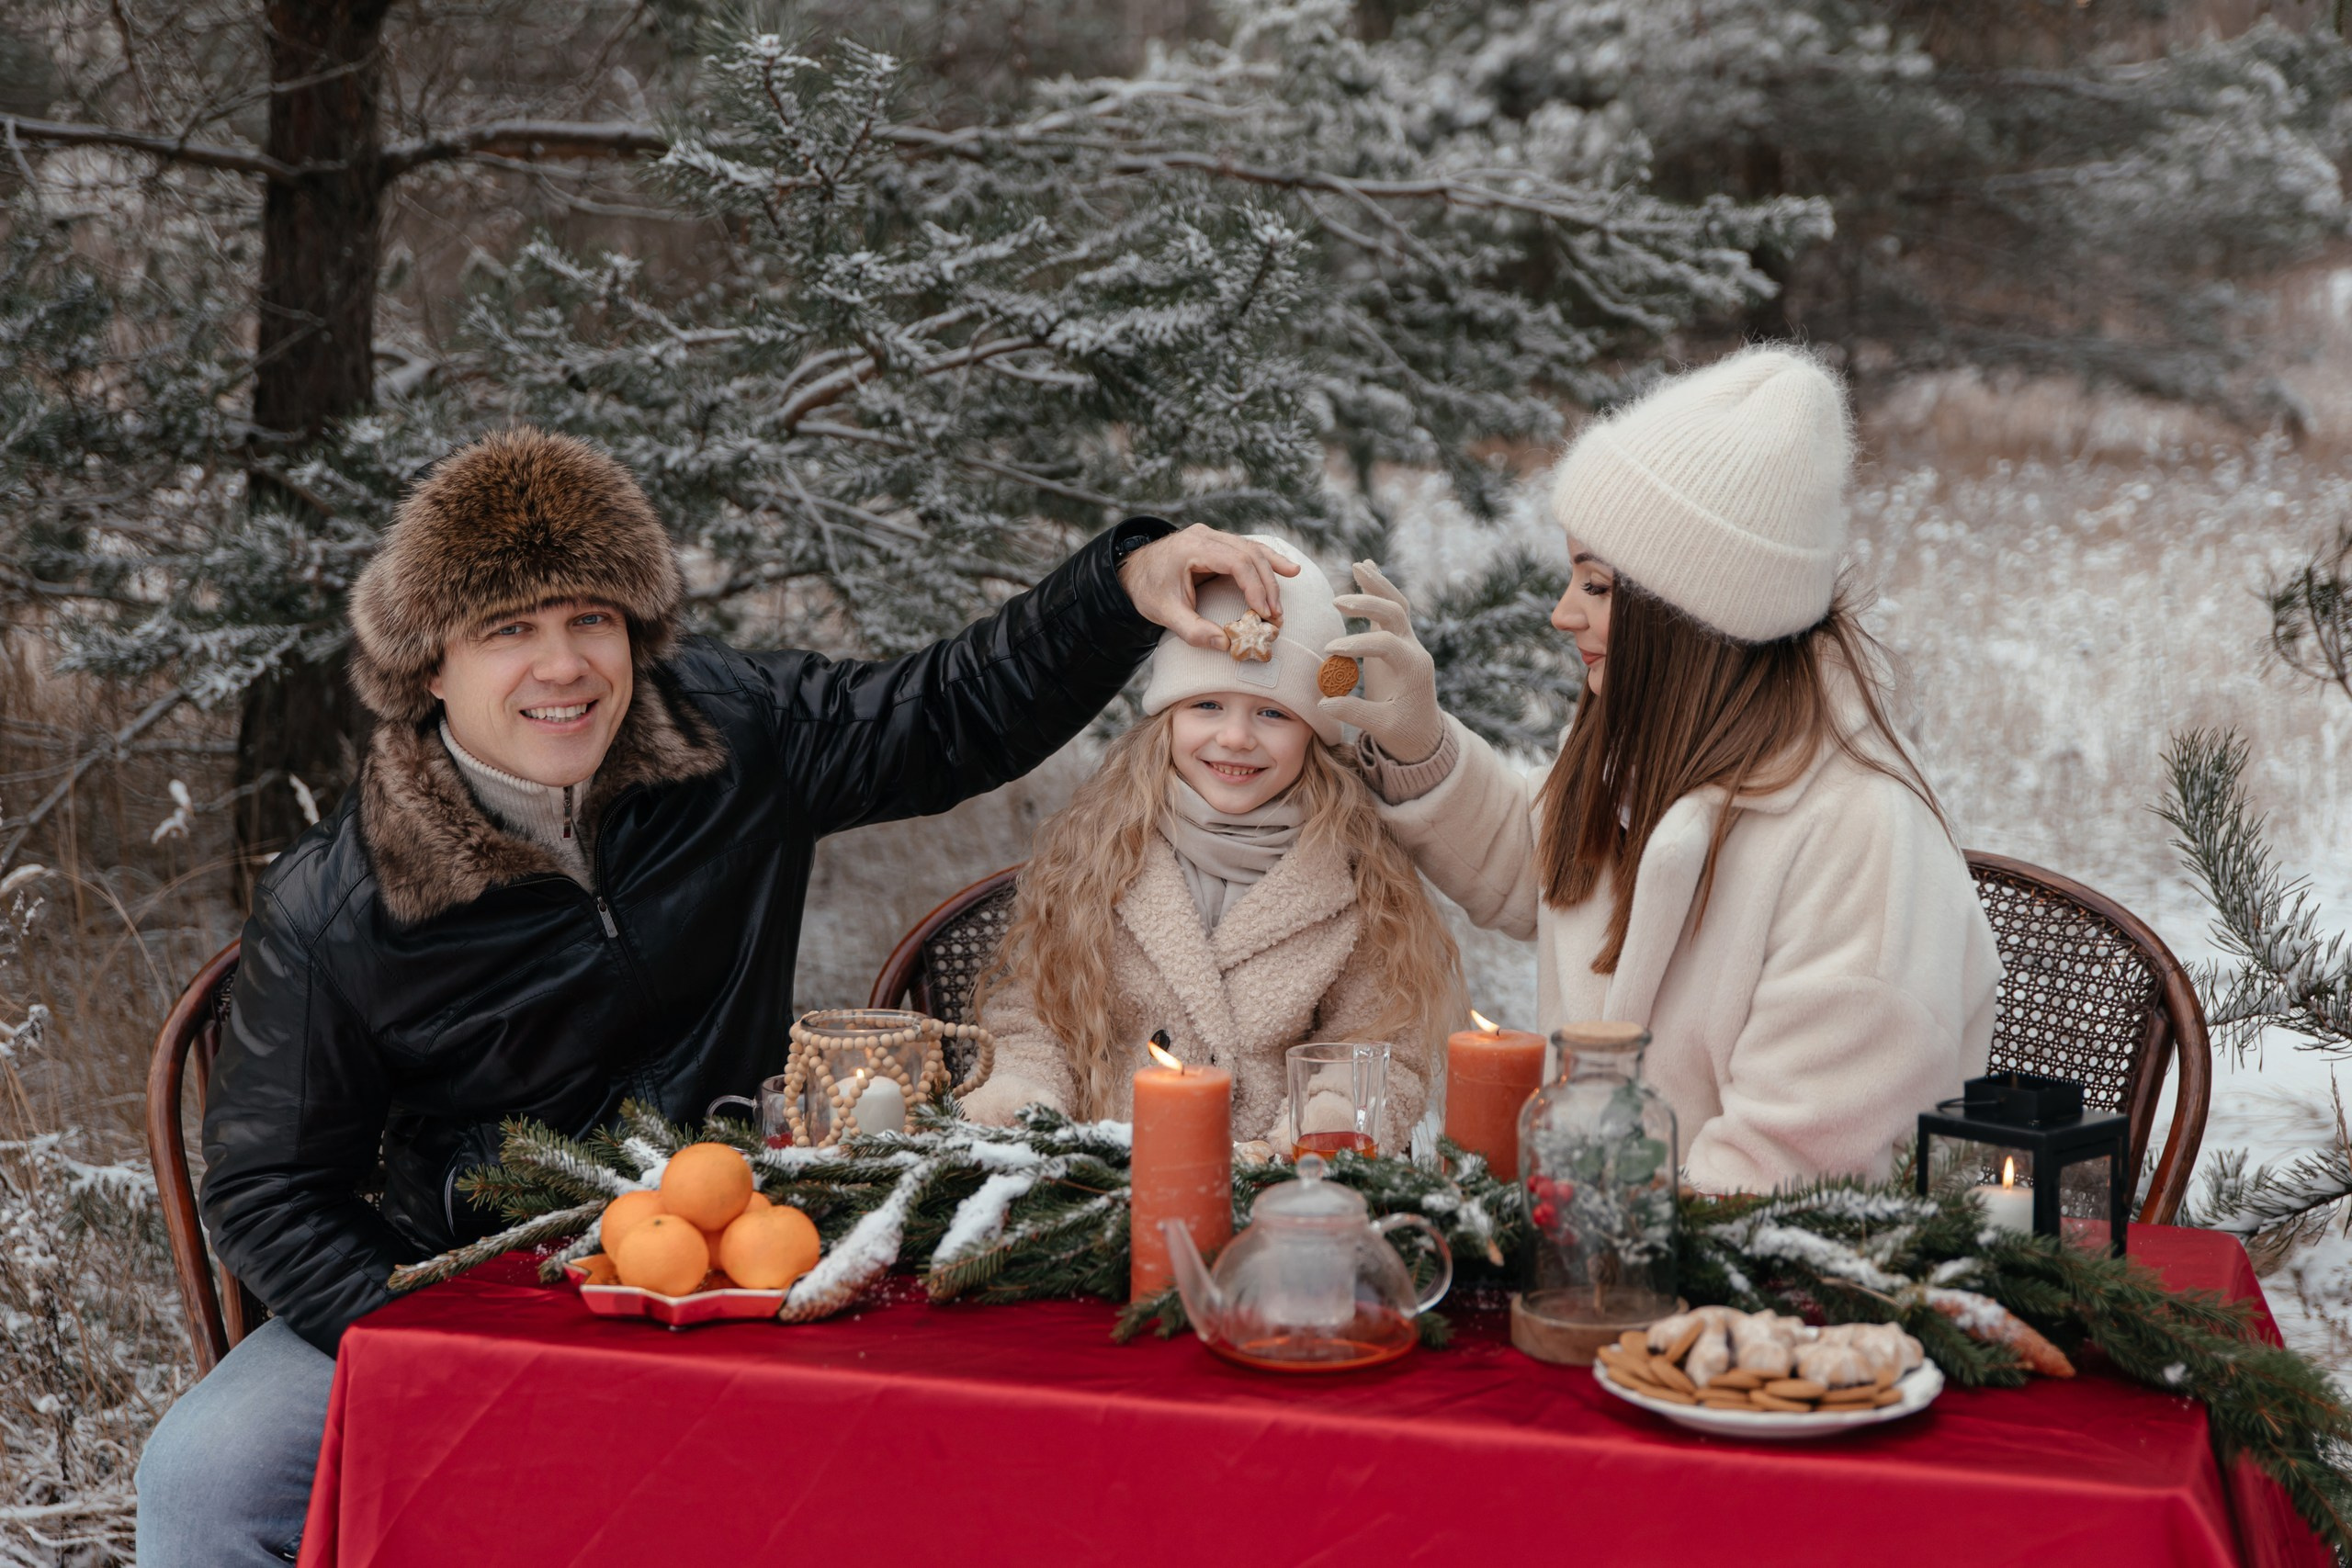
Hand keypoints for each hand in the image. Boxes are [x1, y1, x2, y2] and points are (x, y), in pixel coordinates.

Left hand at [1118, 524, 1298, 650]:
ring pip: (1252, 548)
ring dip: (1271, 573)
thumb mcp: (1164, 614)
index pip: (1235, 561)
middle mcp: (1205, 535)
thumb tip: (1225, 645)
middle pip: (1249, 554)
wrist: (1131, 573)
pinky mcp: (1217, 543)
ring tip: (1286, 594)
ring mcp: (1212, 536)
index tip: (1263, 612)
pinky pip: (1247, 549)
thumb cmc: (1148, 591)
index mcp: (1192, 547)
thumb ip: (1193, 630)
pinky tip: (1289, 569)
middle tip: (1275, 615)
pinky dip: (1267, 560)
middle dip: (1266, 585)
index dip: (1254, 586)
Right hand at [1319, 561, 1444, 763]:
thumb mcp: (1381, 728)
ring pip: (1397, 605)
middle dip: (1368, 603)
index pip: (1386, 644)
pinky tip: (1365, 569)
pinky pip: (1392, 609)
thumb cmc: (1404, 734)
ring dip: (1377, 584)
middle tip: (1337, 602)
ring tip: (1359, 565)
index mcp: (1414, 669)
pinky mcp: (1398, 642)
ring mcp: (1408, 643)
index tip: (1330, 650)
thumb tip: (1323, 702)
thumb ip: (1354, 713)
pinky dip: (1379, 589)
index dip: (1357, 644)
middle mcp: (1414, 650)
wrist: (1424, 735)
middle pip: (1396, 613)